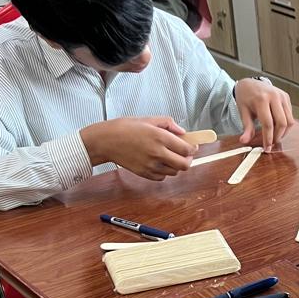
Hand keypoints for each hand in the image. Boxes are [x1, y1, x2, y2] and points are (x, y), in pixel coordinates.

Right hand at [80, 117, 196, 178]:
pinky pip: (162, 177)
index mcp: (159, 137)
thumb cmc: (124, 128)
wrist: (105, 141)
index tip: (193, 146)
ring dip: (176, 166)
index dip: (193, 149)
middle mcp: (157, 153)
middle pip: (184, 165)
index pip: (186, 149)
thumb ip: (168, 124)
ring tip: (170, 157)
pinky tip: (159, 163)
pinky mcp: (144, 174)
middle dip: (188, 160)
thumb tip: (182, 132)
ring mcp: (151, 165)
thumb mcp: (148, 119)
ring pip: (174, 172)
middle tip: (186, 155)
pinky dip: (165, 172)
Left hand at [234, 79, 293, 148]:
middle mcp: (274, 96)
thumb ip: (246, 127)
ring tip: (275, 136)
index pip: (268, 123)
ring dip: (284, 132)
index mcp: (261, 99)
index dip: (268, 138)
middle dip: (278, 136)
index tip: (267, 147)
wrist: (250, 83)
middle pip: (282, 123)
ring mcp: (282, 96)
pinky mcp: (286, 97)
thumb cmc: (246, 97)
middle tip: (272, 143)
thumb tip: (244, 141)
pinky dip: (285, 124)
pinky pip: (290, 115)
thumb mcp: (243, 112)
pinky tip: (277, 127)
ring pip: (289, 120)